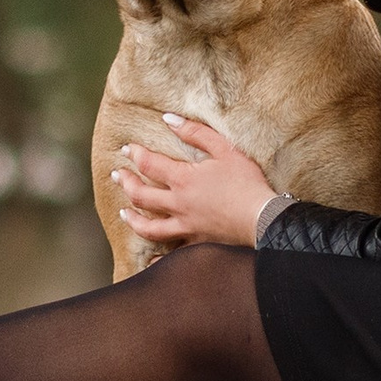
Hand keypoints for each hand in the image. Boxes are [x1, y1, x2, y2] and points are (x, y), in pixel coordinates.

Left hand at [112, 114, 275, 247]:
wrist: (264, 218)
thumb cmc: (246, 182)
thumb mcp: (225, 149)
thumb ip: (195, 132)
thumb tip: (169, 119)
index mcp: (183, 180)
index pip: (149, 164)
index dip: (135, 154)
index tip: (127, 149)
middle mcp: (178, 205)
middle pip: (141, 196)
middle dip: (126, 183)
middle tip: (117, 175)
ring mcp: (186, 227)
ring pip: (149, 227)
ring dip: (132, 219)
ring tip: (124, 212)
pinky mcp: (197, 244)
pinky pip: (171, 256)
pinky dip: (156, 260)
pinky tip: (149, 260)